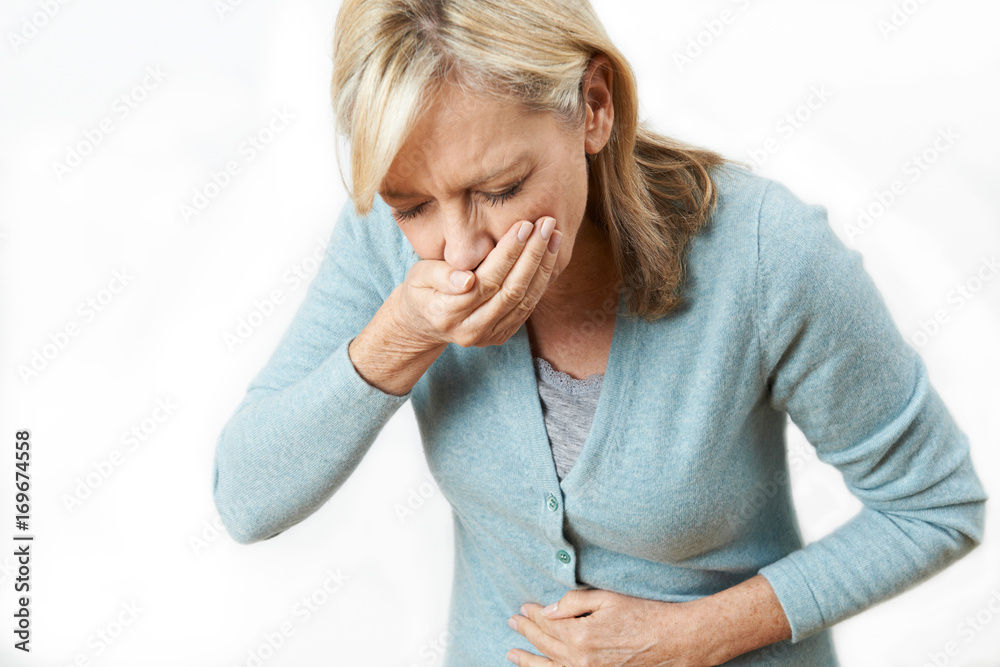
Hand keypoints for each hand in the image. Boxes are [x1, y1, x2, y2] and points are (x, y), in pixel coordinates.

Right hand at [393, 215, 561, 348]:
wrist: (424, 324)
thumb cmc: (421, 290)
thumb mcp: (418, 277)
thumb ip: (440, 275)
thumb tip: (466, 280)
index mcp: (447, 314)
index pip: (487, 280)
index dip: (508, 253)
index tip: (524, 225)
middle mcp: (471, 330)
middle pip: (511, 291)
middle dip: (533, 255)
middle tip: (547, 224)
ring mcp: (489, 336)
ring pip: (525, 300)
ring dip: (544, 266)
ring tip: (554, 235)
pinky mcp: (502, 335)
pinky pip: (528, 307)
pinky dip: (542, 280)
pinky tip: (549, 255)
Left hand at [506, 588, 715, 666]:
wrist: (674, 642)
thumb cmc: (644, 615)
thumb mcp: (607, 599)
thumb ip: (574, 602)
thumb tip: (548, 609)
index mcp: (582, 636)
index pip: (548, 624)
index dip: (533, 614)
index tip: (523, 607)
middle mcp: (582, 660)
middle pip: (545, 646)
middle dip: (527, 633)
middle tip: (512, 622)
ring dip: (529, 661)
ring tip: (512, 654)